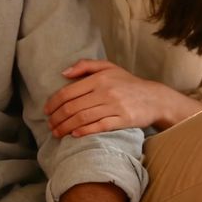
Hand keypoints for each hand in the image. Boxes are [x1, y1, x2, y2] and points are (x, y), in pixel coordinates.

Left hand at [44, 59, 169, 136]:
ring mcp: (115, 106)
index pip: (69, 92)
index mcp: (99, 78)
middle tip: (50, 125)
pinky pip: (99, 127)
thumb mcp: (108, 67)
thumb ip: (85, 66)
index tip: (46, 111)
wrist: (155, 98)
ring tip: (57, 133)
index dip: (53, 103)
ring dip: (66, 127)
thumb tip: (63, 73)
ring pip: (83, 118)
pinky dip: (85, 131)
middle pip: (73, 107)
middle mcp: (105, 91)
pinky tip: (75, 135)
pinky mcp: (123, 120)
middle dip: (57, 118)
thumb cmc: (128, 83)